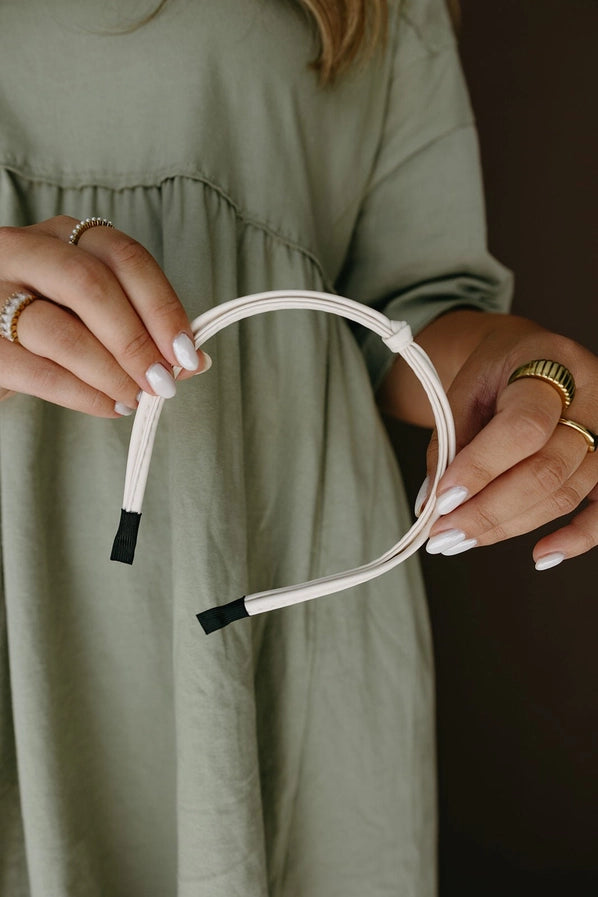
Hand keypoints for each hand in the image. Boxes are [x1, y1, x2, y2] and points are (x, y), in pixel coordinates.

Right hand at [0, 216, 209, 416]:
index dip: (162, 305)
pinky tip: (109, 406)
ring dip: (112, 374)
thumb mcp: (90, 315)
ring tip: (136, 398)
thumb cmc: (48, 329)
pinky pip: (38, 372)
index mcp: (62, 236)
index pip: (124, 257)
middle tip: (163, 382)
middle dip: (136, 341)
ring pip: (63, 332)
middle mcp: (23, 252)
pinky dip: (83, 395)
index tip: (187, 351)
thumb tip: (196, 360)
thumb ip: (140, 327)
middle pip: (91, 285)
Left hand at [422, 315, 597, 567]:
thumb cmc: (495, 373)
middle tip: (444, 533)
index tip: (442, 500)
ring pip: (565, 495)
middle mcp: (591, 399)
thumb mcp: (463, 389)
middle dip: (488, 511)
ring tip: (461, 539)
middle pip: (547, 471)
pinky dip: (576, 538)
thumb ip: (449, 441)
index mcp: (549, 365)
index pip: (522, 428)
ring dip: (509, 526)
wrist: (528, 357)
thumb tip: (432, 504)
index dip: (480, 469)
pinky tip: (541, 556)